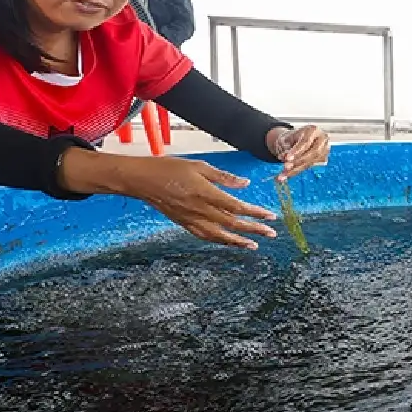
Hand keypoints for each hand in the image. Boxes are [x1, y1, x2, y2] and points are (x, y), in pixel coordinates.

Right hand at [115, 156, 278, 249]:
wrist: (141, 180)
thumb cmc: (168, 169)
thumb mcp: (199, 166)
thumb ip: (224, 177)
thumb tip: (244, 183)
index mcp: (206, 194)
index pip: (238, 208)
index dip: (256, 213)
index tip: (270, 217)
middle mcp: (200, 210)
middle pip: (233, 224)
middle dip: (254, 230)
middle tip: (271, 234)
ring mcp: (191, 219)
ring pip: (219, 236)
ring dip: (238, 241)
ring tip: (253, 245)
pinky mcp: (183, 223)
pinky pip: (204, 236)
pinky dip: (219, 241)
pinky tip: (227, 242)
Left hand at [267, 125, 329, 180]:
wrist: (297, 140)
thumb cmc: (292, 138)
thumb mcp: (286, 138)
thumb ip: (285, 147)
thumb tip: (284, 158)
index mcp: (313, 130)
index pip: (306, 142)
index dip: (297, 151)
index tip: (287, 158)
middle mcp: (322, 140)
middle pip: (313, 153)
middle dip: (298, 161)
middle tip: (286, 167)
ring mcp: (324, 150)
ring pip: (311, 162)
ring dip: (296, 169)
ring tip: (283, 174)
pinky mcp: (321, 159)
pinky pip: (308, 167)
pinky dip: (297, 171)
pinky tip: (287, 175)